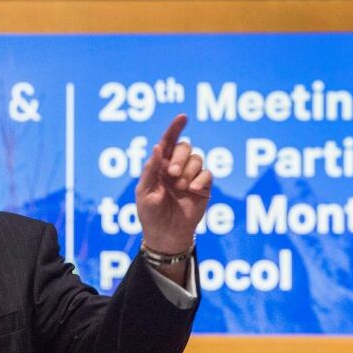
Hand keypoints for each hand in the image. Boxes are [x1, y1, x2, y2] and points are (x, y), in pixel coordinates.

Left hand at [136, 114, 211, 254]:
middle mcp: (176, 167)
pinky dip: (200, 178)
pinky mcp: (203, 187)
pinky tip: (193, 189)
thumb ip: (151, 169)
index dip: (175, 128)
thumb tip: (158, 146)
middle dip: (180, 157)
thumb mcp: (144, 191)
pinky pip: (207, 173)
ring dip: (188, 170)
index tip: (183, 117)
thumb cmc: (150, 214)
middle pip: (185, 147)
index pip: (168, 142)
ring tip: (181, 186)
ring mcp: (190, 176)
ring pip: (197, 158)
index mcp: (160, 166)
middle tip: (173, 174)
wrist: (166, 235)